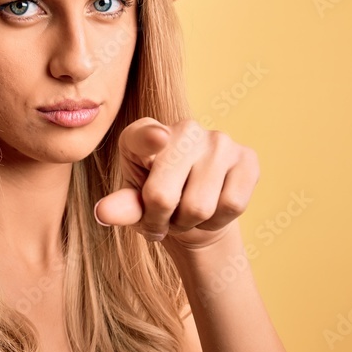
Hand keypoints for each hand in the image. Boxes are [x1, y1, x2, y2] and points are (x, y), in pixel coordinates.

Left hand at [93, 117, 259, 249]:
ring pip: (199, 207)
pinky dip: (217, 221)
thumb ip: (122, 205)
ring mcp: (219, 139)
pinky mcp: (247, 157)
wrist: (196, 211)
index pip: (144, 135)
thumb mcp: (134, 203)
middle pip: (164, 195)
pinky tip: (212, 209)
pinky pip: (231, 205)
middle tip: (164, 217)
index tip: (158, 139)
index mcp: (143, 133)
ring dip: (189, 223)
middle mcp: (183, 128)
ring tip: (186, 213)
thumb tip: (103, 212)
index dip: (150, 138)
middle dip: (160, 220)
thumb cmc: (157, 200)